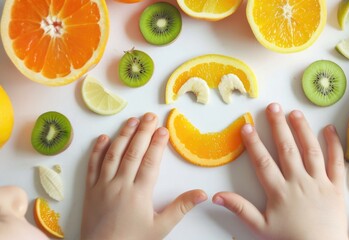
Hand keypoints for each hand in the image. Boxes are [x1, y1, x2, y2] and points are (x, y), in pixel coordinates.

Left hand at [81, 113, 206, 239]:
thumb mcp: (161, 228)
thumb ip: (181, 208)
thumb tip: (203, 194)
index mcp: (139, 193)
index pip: (150, 161)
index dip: (157, 144)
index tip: (163, 129)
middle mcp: (120, 184)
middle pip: (133, 152)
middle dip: (142, 131)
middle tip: (150, 116)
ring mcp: (102, 185)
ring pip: (113, 154)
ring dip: (123, 135)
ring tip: (131, 120)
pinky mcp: (90, 190)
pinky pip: (92, 166)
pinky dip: (97, 150)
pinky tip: (103, 138)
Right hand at [213, 103, 348, 239]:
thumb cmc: (290, 239)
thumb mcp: (261, 227)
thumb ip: (240, 209)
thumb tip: (216, 196)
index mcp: (279, 191)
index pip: (263, 162)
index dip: (253, 143)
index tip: (247, 126)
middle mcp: (299, 182)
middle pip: (287, 149)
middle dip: (278, 126)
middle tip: (273, 107)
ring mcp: (319, 182)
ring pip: (311, 150)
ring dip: (302, 130)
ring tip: (294, 113)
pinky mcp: (336, 187)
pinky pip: (336, 163)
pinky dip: (335, 145)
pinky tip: (330, 130)